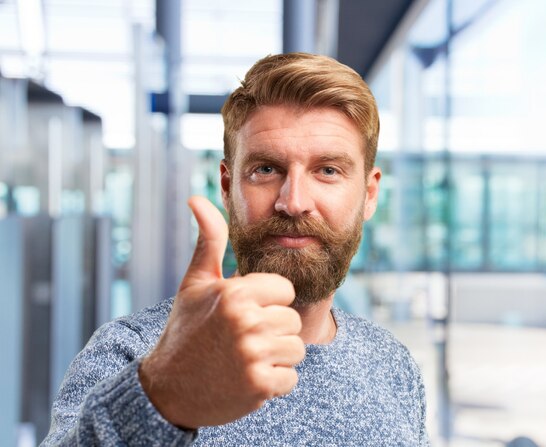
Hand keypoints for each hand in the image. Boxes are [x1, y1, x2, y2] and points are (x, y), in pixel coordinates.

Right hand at [139, 196, 304, 428]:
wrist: (168, 390)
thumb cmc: (186, 330)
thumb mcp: (195, 283)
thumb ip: (209, 241)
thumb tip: (197, 198)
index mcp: (236, 292)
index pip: (284, 290)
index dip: (266, 302)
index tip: (243, 313)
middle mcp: (246, 321)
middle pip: (291, 320)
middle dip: (272, 331)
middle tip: (240, 341)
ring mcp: (254, 355)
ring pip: (296, 349)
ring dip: (275, 358)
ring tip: (244, 359)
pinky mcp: (260, 386)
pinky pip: (291, 379)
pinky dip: (273, 384)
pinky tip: (245, 380)